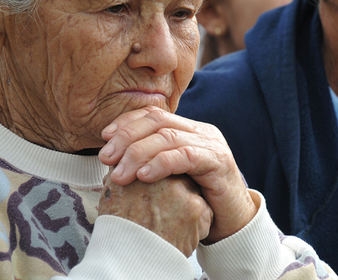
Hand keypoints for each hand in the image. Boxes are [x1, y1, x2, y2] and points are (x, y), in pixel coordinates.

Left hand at [98, 106, 257, 242]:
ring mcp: (212, 145)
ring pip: (168, 137)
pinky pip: (186, 156)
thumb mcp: (171, 177)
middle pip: (158, 121)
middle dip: (127, 137)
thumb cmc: (197, 201)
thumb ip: (151, 162)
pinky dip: (161, 163)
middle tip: (106, 158)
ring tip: (120, 174)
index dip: (127, 122)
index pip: (154, 114)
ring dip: (138, 153)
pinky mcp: (219, 162)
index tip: (105, 138)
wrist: (232, 223)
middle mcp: (201, 132)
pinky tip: (144, 176)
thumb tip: (113, 159)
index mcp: (189, 130)